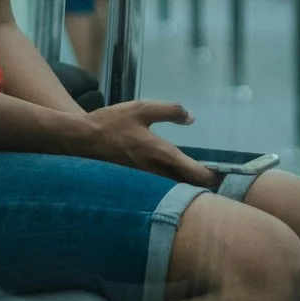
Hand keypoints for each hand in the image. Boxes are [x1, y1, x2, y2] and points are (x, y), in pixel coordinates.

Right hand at [73, 100, 219, 187]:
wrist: (77, 141)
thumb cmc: (111, 123)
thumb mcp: (142, 108)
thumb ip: (171, 111)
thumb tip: (192, 118)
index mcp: (161, 155)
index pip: (195, 174)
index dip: (212, 178)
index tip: (222, 178)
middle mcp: (154, 173)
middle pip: (186, 187)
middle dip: (200, 186)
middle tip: (212, 181)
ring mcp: (142, 182)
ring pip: (170, 190)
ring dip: (183, 188)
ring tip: (191, 181)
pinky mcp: (131, 186)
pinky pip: (155, 191)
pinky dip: (165, 189)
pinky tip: (166, 180)